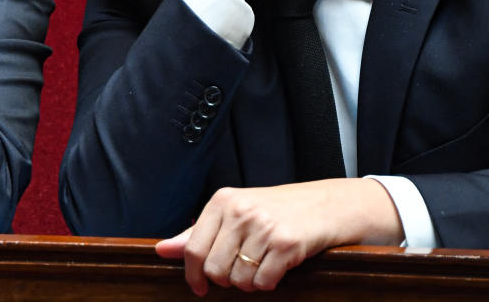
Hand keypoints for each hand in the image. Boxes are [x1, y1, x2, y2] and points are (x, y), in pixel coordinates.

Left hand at [155, 179, 402, 293]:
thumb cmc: (276, 210)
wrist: (326, 205)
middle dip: (226, 280)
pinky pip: (263, 282)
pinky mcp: (287, 243)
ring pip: (239, 279)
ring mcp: (264, 227)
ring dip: (249, 283)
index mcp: (222, 200)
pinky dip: (268, 284)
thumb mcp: (234, 213)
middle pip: (214, 268)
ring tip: (261, 266)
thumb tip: (162, 249)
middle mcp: (241, 211)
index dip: (192, 274)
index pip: (193, 248)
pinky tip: (276, 269)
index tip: (199, 287)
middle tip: (240, 272)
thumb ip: (196, 232)